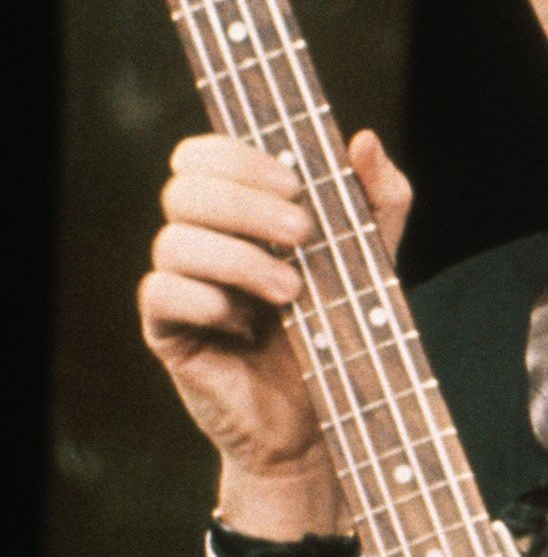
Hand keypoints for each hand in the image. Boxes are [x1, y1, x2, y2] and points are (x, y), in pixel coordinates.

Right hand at [138, 129, 411, 544]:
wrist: (329, 417)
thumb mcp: (375, 258)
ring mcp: (180, 285)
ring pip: (171, 242)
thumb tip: (364, 139)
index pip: (201, 155)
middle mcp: (201, 241)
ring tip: (293, 293)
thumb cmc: (345, 329)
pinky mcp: (168, 331)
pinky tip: (247, 323)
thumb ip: (378, 200)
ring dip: (239, 259)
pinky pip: (160, 294)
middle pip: (183, 190)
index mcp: (240, 213)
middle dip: (246, 205)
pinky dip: (206, 299)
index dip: (238, 156)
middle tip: (304, 233)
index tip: (295, 181)